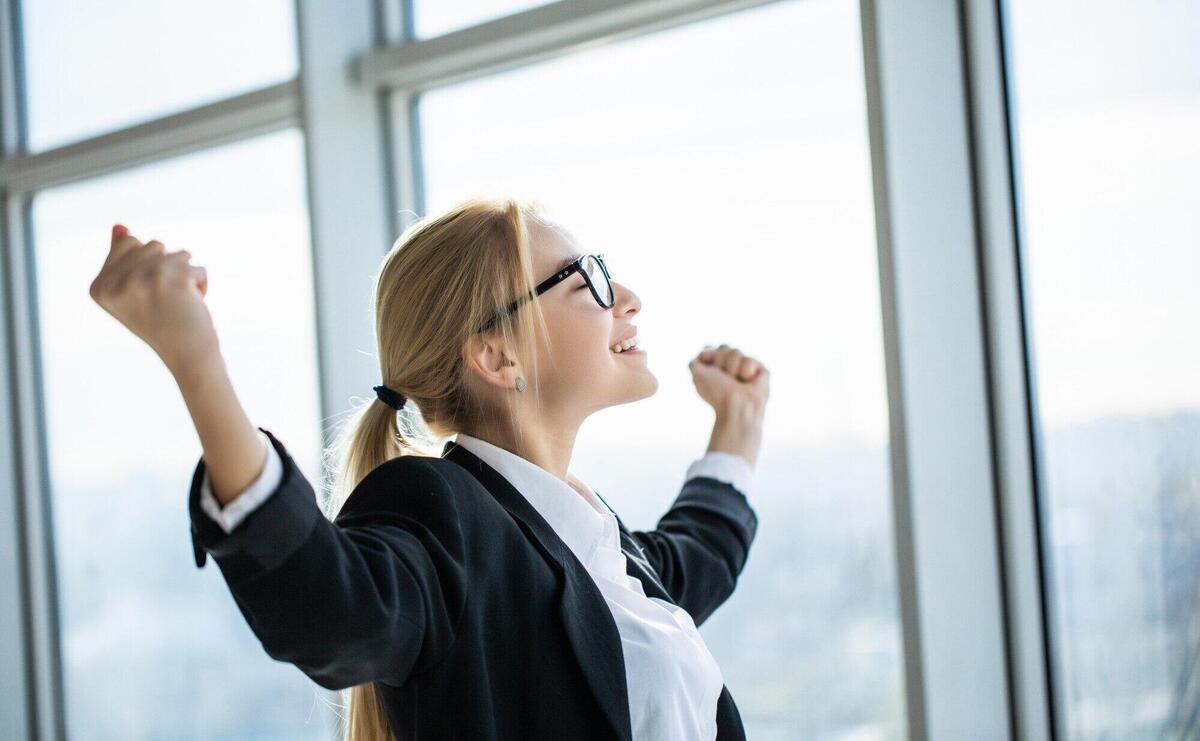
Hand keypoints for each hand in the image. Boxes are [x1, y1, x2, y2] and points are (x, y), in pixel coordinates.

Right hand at [89, 224, 217, 372]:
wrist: (188, 356)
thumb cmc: (163, 323)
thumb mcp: (134, 293)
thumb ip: (122, 259)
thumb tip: (120, 227)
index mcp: (98, 287)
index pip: (128, 242)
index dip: (147, 267)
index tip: (146, 295)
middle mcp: (117, 283)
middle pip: (153, 244)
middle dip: (167, 269)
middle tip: (164, 301)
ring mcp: (144, 280)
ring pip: (177, 254)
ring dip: (185, 276)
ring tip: (178, 303)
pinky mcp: (175, 280)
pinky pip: (197, 267)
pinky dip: (201, 284)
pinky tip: (193, 305)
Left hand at [688, 344, 769, 416]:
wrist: (736, 406)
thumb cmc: (717, 394)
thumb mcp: (697, 375)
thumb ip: (695, 361)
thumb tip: (704, 352)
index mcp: (715, 370)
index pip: (710, 348)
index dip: (708, 357)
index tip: (710, 371)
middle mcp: (731, 368)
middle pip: (724, 347)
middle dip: (720, 361)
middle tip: (724, 378)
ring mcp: (745, 369)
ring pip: (736, 351)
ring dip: (732, 367)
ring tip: (737, 382)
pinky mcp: (760, 370)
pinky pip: (749, 359)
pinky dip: (746, 371)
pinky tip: (749, 383)